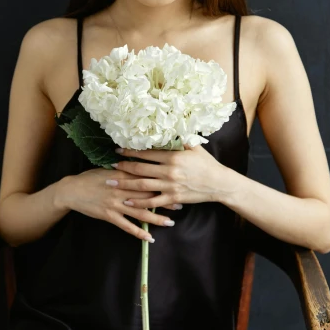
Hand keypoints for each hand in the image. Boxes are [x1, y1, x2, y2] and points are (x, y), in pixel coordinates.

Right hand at [63, 168, 182, 242]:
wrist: (72, 190)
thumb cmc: (91, 178)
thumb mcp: (108, 169)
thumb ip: (126, 168)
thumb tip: (143, 165)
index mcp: (122, 175)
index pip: (146, 178)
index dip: (162, 182)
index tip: (175, 183)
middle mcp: (121, 189)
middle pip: (147, 196)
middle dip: (165, 200)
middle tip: (180, 203)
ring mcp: (115, 203)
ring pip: (140, 213)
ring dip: (156, 218)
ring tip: (170, 222)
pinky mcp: (109, 215)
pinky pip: (127, 226)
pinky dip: (138, 233)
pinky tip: (149, 238)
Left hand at [109, 142, 225, 207]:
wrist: (219, 184)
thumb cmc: (207, 164)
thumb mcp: (195, 147)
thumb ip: (180, 138)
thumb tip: (168, 127)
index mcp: (173, 156)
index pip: (146, 153)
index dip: (131, 151)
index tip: (119, 150)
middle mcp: (169, 171)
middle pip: (140, 169)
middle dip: (123, 166)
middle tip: (110, 165)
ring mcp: (169, 186)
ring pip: (142, 185)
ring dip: (125, 183)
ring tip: (111, 181)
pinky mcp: (172, 198)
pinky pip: (152, 201)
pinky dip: (138, 202)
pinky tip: (127, 201)